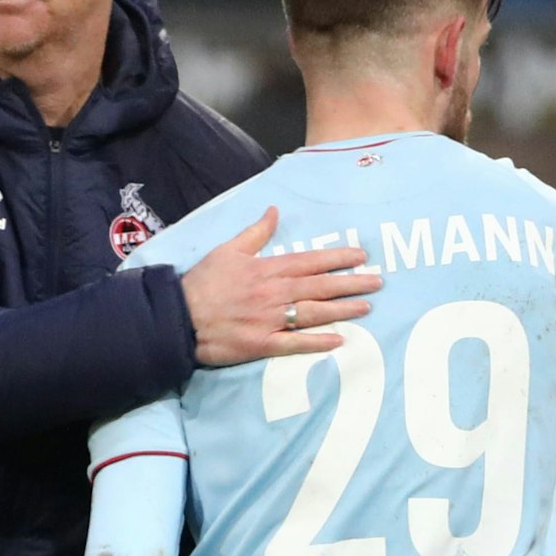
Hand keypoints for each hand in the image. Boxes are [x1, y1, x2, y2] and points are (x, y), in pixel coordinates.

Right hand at [179, 207, 380, 366]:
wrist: (178, 316)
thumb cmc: (202, 283)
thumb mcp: (227, 249)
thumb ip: (255, 232)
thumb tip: (274, 211)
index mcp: (267, 269)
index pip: (310, 261)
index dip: (338, 258)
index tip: (361, 256)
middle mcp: (273, 292)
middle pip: (320, 286)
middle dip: (351, 283)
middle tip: (377, 281)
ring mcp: (269, 319)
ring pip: (313, 313)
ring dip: (342, 310)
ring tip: (366, 308)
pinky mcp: (261, 343)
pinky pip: (295, 343)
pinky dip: (317, 342)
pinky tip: (339, 340)